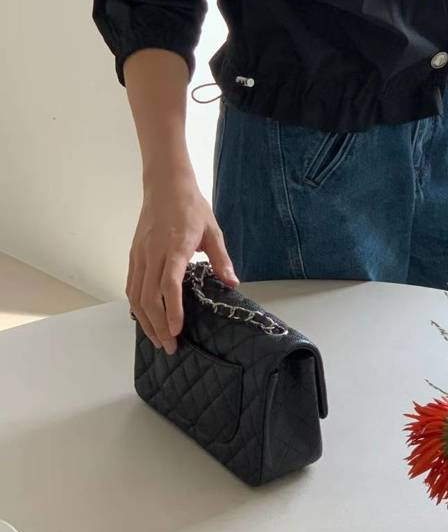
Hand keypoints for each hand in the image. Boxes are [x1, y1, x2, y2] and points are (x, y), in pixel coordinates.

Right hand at [126, 171, 239, 353]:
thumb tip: (232, 283)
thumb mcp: (212, 231)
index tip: (176, 330)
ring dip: (145, 320)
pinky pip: (131, 285)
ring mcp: (140, 255)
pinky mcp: (134, 255)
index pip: (169, 284)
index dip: (171, 309)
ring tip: (157, 339)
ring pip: (136, 295)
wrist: (166, 185)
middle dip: (158, 325)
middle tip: (170, 346)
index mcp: (175, 247)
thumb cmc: (191, 207)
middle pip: (149, 297)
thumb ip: (221, 259)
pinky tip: (145, 318)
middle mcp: (153, 253)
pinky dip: (136, 306)